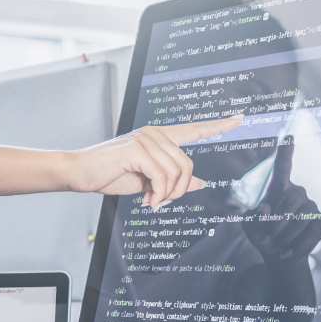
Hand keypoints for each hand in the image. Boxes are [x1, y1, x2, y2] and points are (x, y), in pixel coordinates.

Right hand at [69, 116, 241, 209]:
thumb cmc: (110, 175)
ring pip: (177, 172)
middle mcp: (155, 133)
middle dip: (178, 191)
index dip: (218, 126)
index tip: (240, 119)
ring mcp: (146, 138)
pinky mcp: (137, 148)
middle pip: (188, 165)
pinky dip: (158, 193)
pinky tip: (147, 200)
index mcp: (159, 137)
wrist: (80, 173)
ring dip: (167, 194)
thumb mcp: (148, 182)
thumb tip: (201, 184)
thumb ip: (173, 180)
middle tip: (160, 202)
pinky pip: (163, 176)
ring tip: (151, 201)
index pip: (194, 129)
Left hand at [243, 140, 320, 261]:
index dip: (285, 153)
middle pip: (290, 198)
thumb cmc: (261, 236)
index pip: (282, 168)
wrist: (278, 256)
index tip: (289, 137)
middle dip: (276, 220)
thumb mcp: (249, 227)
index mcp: (278, 190)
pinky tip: (288, 251)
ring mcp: (311, 206)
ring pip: (300, 217)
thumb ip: (253, 217)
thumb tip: (265, 209)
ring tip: (277, 244)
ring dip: (284, 235)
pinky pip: (310, 232)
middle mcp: (297, 193)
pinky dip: (297, 246)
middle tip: (268, 237)